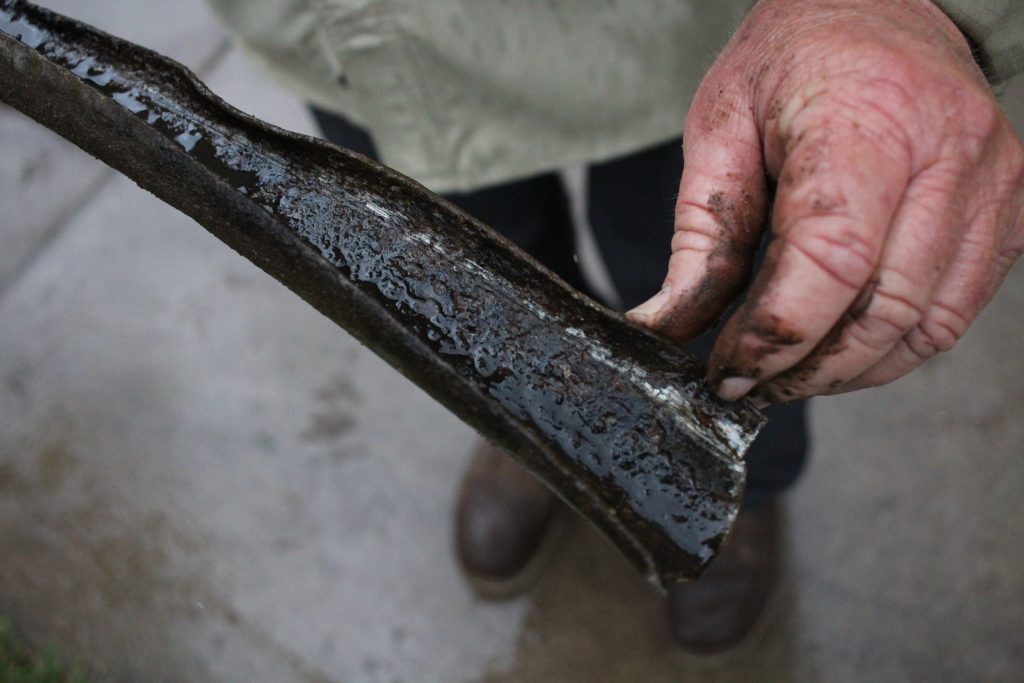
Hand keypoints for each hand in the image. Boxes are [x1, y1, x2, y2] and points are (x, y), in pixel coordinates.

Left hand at [627, 0, 1023, 403]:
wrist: (878, 2)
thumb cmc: (793, 56)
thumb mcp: (721, 130)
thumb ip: (701, 236)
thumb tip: (667, 325)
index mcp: (865, 118)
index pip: (831, 258)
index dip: (776, 334)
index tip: (729, 368)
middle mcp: (946, 152)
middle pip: (883, 308)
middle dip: (808, 369)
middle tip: (752, 384)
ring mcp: (991, 182)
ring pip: (926, 324)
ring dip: (852, 370)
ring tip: (792, 374)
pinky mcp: (1008, 208)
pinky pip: (958, 309)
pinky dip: (897, 346)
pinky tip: (846, 348)